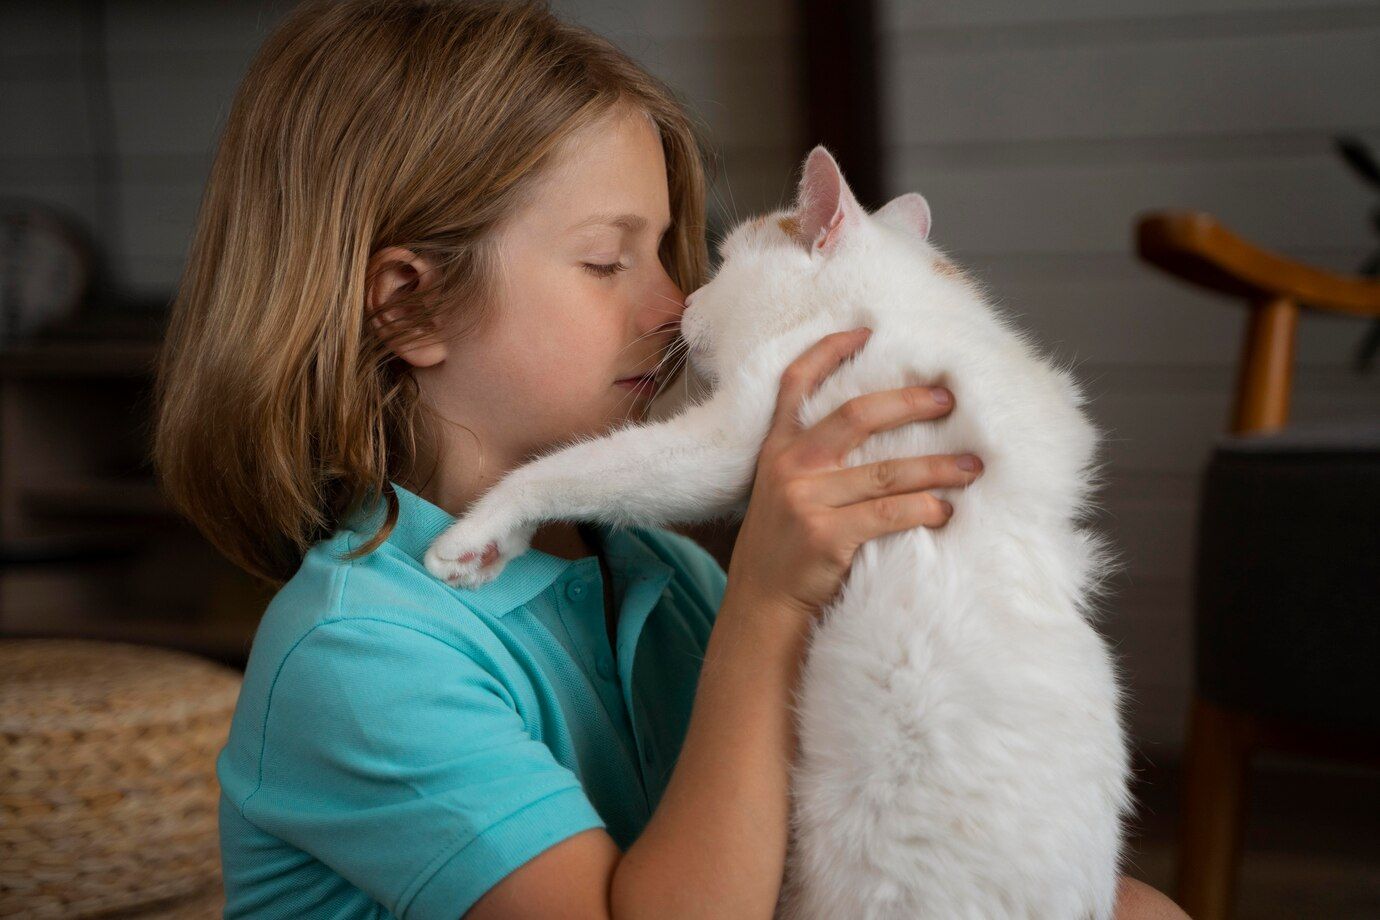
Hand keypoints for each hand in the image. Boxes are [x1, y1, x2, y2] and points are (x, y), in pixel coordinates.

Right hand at [724, 327, 983, 620]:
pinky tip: (946, 511)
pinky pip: (889, 513)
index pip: (796, 384)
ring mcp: (805, 500)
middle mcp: (788, 466)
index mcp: (776, 449)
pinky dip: (924, 509)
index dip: (829, 351)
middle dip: (909, 403)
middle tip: (949, 399)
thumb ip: (813, 461)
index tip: (866, 330)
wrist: (761, 606)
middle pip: (856, 415)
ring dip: (937, 466)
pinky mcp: (826, 536)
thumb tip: (881, 433)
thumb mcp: (781, 492)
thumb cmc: (784, 549)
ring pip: (887, 471)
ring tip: (972, 466)